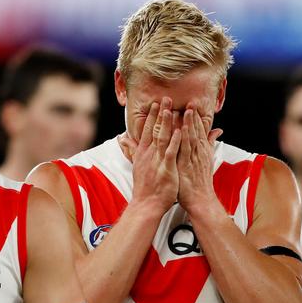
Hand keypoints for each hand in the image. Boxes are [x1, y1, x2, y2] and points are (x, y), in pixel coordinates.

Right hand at [120, 97, 180, 212]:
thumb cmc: (144, 187)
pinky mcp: (166, 169)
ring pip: (163, 138)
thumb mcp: (136, 165)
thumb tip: (122, 138)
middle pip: (155, 130)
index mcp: (143, 153)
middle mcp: (149, 154)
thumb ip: (131, 149)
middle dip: (160, 113)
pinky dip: (175, 141)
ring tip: (171, 108)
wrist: (146, 204)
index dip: (151, 116)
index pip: (146, 130)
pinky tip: (179, 130)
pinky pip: (171, 152)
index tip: (155, 103)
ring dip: (167, 122)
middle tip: (165, 98)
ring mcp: (157, 161)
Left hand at [177, 104, 222, 212]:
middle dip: (193, 116)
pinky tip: (182, 129)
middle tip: (190, 101)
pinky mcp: (186, 166)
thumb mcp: (207, 160)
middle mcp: (198, 153)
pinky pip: (185, 150)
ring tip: (187, 110)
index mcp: (202, 151)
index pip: (199, 131)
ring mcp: (193, 159)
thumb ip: (210, 143)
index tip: (193, 105)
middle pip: (196, 131)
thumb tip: (217, 131)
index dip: (196, 118)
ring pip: (191, 138)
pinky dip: (184, 138)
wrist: (201, 200)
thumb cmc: (200, 183)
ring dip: (189, 124)